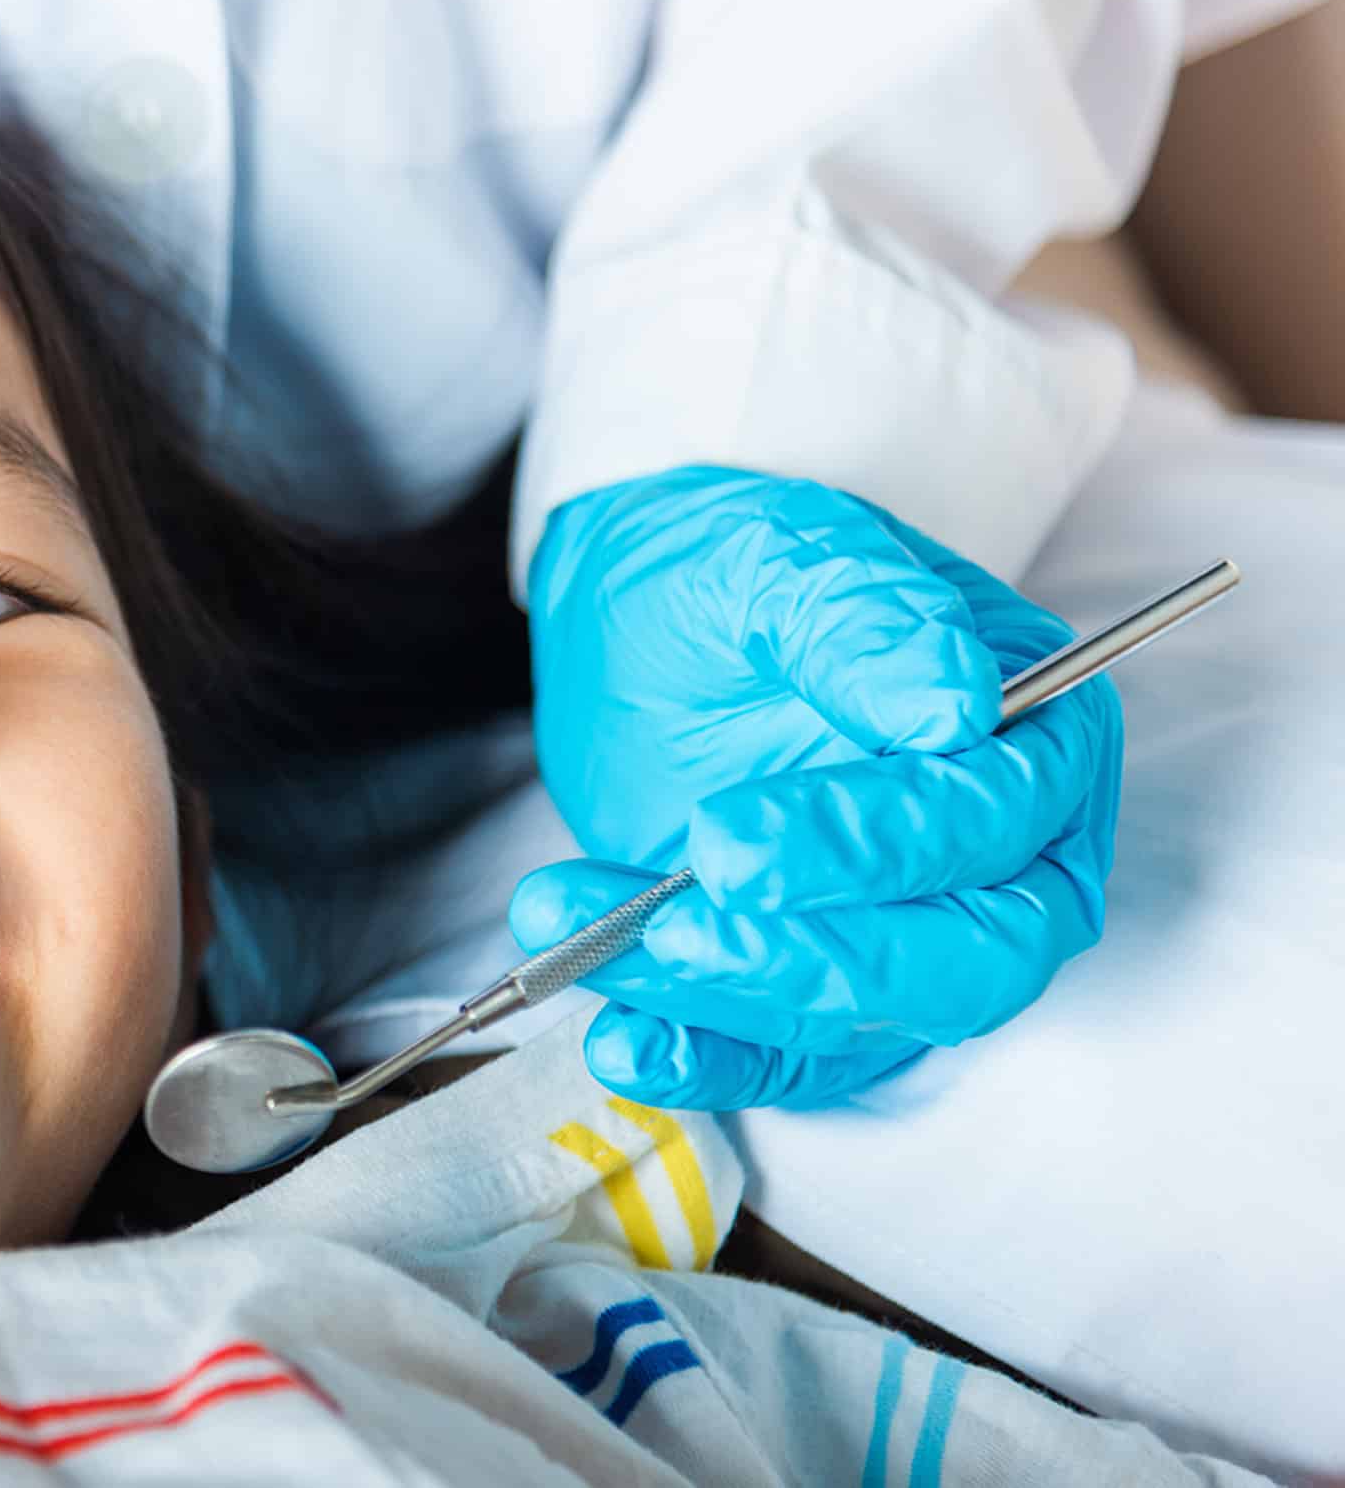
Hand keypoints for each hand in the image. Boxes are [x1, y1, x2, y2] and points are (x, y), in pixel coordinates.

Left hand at [512, 467, 1120, 1108]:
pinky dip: (704, 1061)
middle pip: (964, 957)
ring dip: (719, 998)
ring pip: (865, 1018)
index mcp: (1037, 734)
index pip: (987, 820)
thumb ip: (864, 619)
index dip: (869, 844)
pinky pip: (790, 1060)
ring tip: (582, 940)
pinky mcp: (829, 987)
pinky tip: (619, 1039)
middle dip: (813, 956)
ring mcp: (922, 933)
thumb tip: (955, 704)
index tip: (725, 838)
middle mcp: (1008, 856)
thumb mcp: (781, 556)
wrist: (652, 612)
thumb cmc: (740, 571)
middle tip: (672, 922)